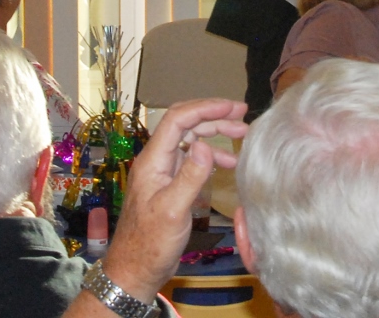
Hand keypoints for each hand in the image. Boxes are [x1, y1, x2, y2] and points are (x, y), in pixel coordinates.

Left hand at [102, 99, 247, 302]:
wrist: (135, 271)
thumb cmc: (150, 244)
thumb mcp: (173, 211)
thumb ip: (189, 177)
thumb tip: (205, 145)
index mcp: (153, 160)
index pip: (178, 120)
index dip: (206, 108)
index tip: (232, 107)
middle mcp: (157, 161)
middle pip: (185, 126)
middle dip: (214, 117)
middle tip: (243, 116)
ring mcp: (163, 172)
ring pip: (189, 141)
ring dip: (214, 135)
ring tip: (242, 136)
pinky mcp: (170, 185)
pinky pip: (191, 160)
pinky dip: (210, 157)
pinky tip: (228, 164)